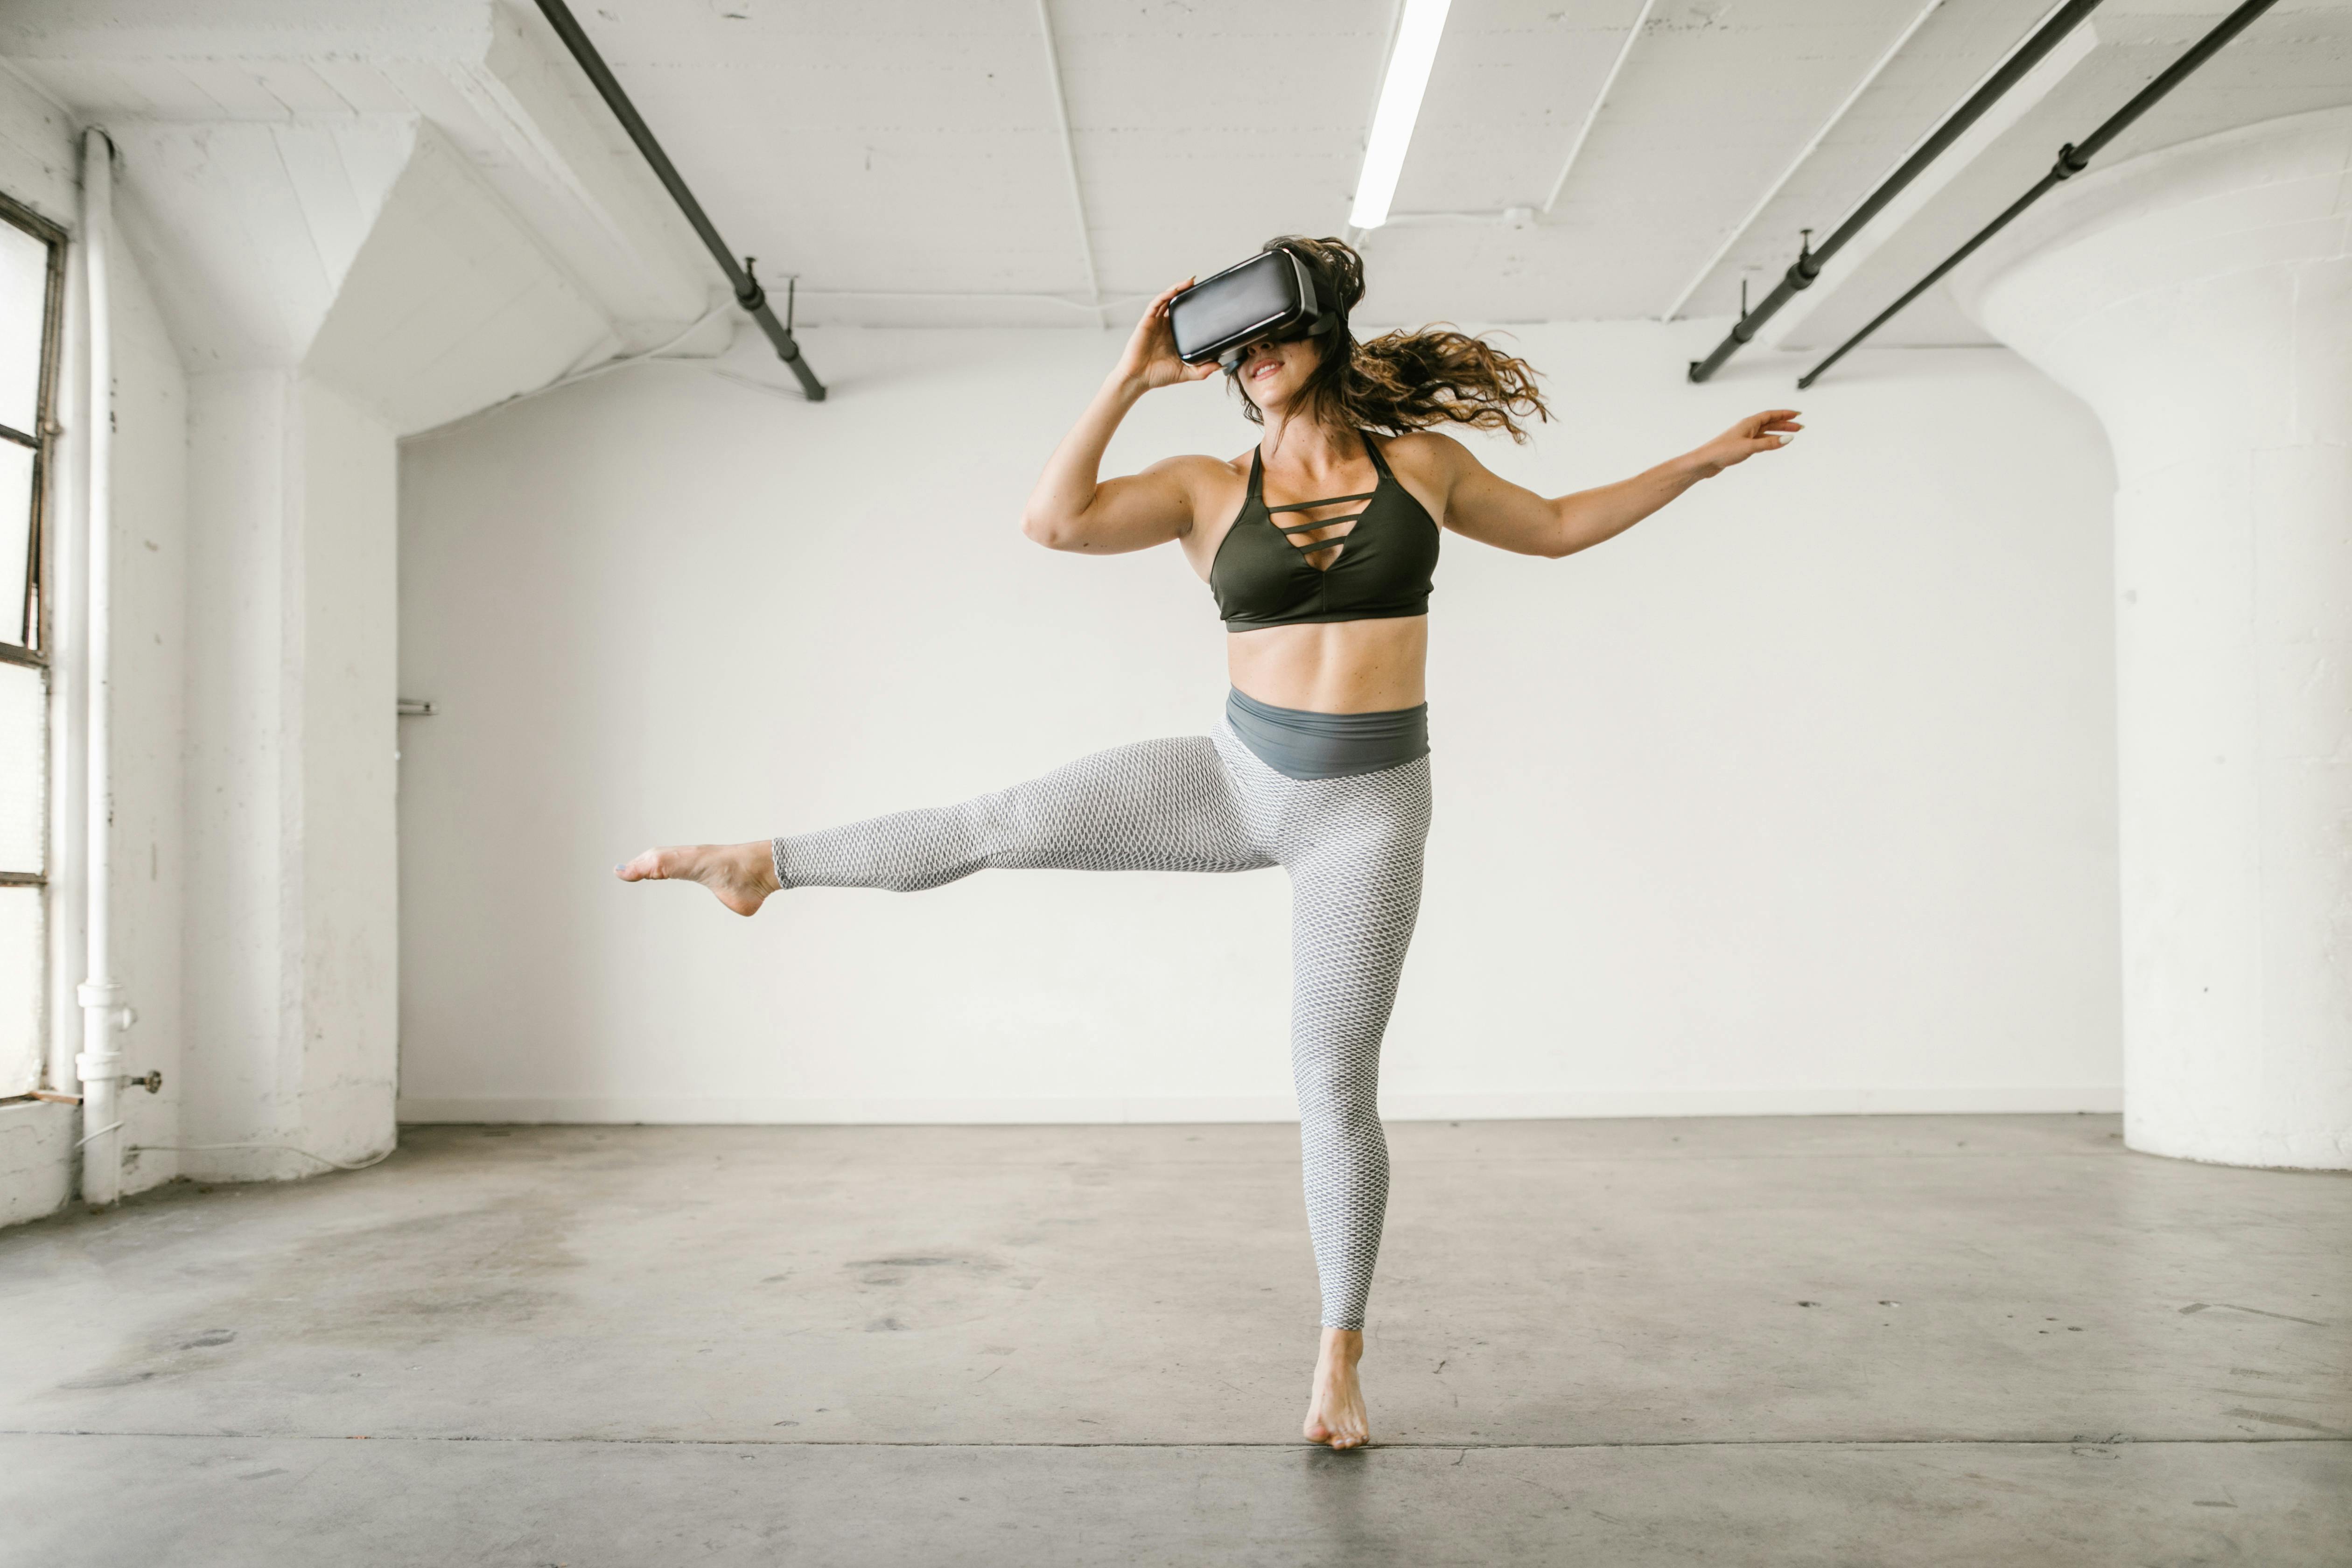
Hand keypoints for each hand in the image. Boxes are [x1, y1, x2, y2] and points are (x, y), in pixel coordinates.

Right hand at [1112, 279, 1222, 394]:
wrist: (1139, 379)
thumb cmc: (1158, 375)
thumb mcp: (1186, 373)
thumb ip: (1203, 370)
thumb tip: (1220, 365)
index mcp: (1174, 335)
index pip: (1185, 314)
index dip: (1194, 304)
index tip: (1207, 297)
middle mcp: (1165, 326)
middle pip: (1176, 303)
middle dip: (1186, 291)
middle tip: (1200, 284)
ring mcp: (1155, 323)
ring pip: (1166, 299)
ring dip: (1177, 288)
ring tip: (1190, 281)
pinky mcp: (1146, 322)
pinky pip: (1155, 304)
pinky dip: (1164, 295)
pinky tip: (1173, 290)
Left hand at [1692, 409, 1801, 475]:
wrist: (1704, 462)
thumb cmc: (1722, 452)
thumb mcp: (1749, 447)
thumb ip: (1769, 443)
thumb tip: (1788, 439)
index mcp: (1748, 423)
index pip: (1771, 415)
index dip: (1785, 414)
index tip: (1798, 414)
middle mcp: (1746, 428)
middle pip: (1770, 422)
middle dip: (1786, 424)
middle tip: (1800, 427)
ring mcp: (1743, 437)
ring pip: (1765, 432)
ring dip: (1779, 432)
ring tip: (1792, 435)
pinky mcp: (1740, 447)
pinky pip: (1759, 441)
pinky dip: (1769, 441)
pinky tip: (1774, 444)